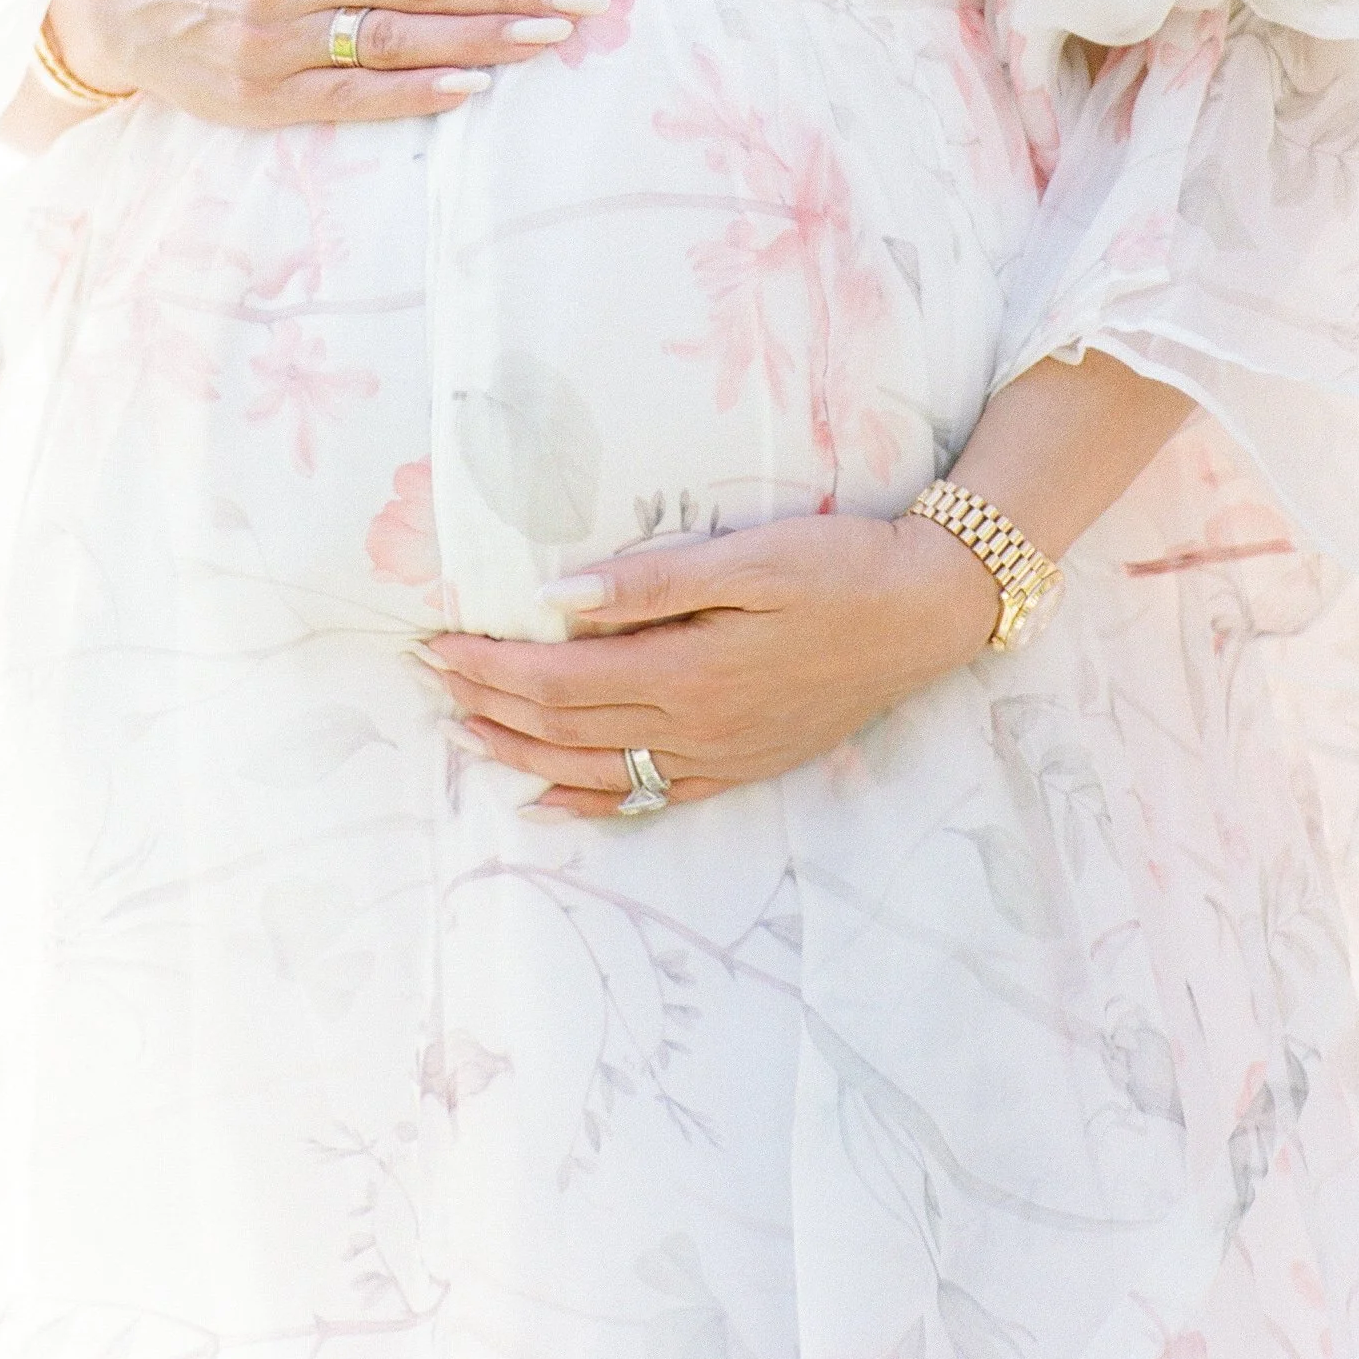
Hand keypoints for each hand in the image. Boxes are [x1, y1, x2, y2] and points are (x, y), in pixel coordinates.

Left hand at [423, 511, 999, 814]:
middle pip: (564, 726)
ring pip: (594, 769)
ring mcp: (719, 756)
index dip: (491, 665)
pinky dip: (589, 802)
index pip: (558, 677)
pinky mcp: (742, 766)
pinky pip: (650, 798)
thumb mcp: (747, 557)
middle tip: (431, 677)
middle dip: (489, 704)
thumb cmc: (839, 568)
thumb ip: (651, 580)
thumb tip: (557, 594)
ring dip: (520, 755)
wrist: (927, 614)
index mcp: (687, 671)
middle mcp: (695, 727)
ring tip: (462, 732)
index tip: (438, 642)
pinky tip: (548, 799)